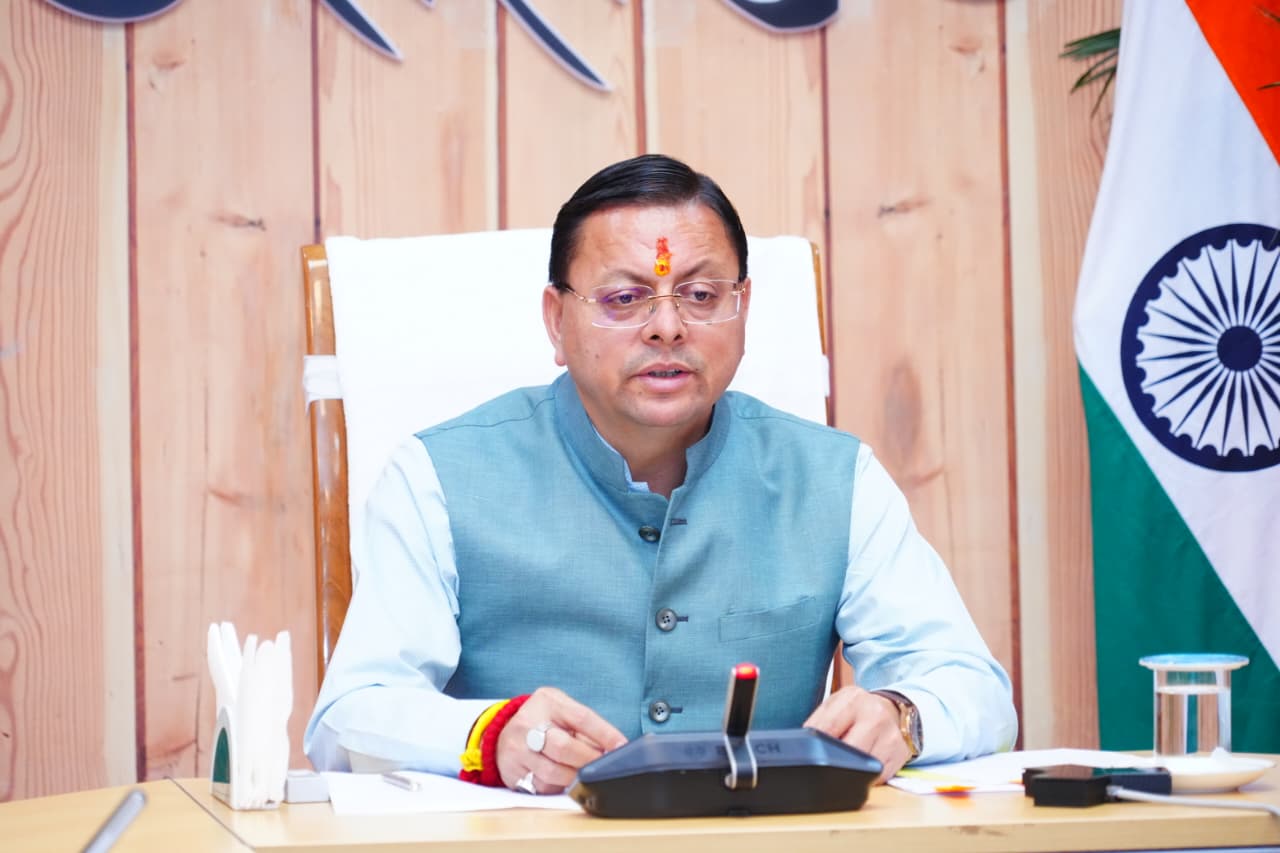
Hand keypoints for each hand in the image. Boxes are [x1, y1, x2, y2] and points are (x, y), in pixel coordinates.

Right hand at [496, 687, 627, 793]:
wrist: (503, 732)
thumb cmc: (543, 720)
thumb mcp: (561, 710)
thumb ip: (584, 727)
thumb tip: (613, 750)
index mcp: (548, 702)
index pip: (582, 718)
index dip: (605, 734)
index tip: (622, 746)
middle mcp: (528, 723)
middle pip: (564, 747)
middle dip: (589, 760)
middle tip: (604, 767)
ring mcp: (517, 748)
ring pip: (553, 772)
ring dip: (576, 777)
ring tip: (586, 774)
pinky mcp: (512, 771)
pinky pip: (541, 785)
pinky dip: (558, 786)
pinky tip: (564, 780)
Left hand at [804, 686, 909, 782]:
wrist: (893, 710)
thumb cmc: (858, 710)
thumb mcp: (836, 705)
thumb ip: (819, 722)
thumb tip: (803, 746)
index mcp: (852, 699)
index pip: (827, 728)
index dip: (815, 746)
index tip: (809, 754)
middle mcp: (874, 715)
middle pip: (846, 752)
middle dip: (833, 761)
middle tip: (827, 762)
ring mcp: (889, 735)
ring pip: (861, 767)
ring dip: (849, 771)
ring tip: (846, 761)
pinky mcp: (900, 754)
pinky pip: (876, 776)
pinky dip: (866, 777)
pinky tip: (863, 766)